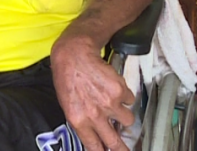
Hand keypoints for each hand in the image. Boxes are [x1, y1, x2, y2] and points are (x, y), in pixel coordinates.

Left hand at [50, 36, 134, 150]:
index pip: (94, 147)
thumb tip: (95, 136)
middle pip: (115, 142)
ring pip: (128, 120)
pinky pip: (130, 100)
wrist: (74, 55)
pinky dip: (125, 95)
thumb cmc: (67, 78)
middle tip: (127, 150)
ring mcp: (109, 104)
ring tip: (114, 102)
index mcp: (78, 121)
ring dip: (124, 114)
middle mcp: (95, 115)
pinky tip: (112, 86)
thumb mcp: (68, 105)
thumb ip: (82, 122)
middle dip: (123, 149)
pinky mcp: (120, 91)